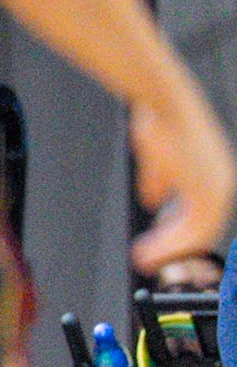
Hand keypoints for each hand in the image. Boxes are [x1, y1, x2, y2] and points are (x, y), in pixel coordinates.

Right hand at [129, 83, 236, 273]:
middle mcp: (221, 184)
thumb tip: (154, 201)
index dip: (180, 237)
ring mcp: (217, 187)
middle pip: (203, 230)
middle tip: (152, 263)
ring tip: (146, 259)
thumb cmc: (160, 123)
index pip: (203, 217)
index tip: (163, 252)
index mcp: (213, 177)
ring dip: (170, 251)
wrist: (163, 104)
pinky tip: (151, 249)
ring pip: (198, 233)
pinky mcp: (206, 190)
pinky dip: (168, 243)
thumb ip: (159, 183)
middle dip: (176, 250)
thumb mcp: (159, 159)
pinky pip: (191, 228)